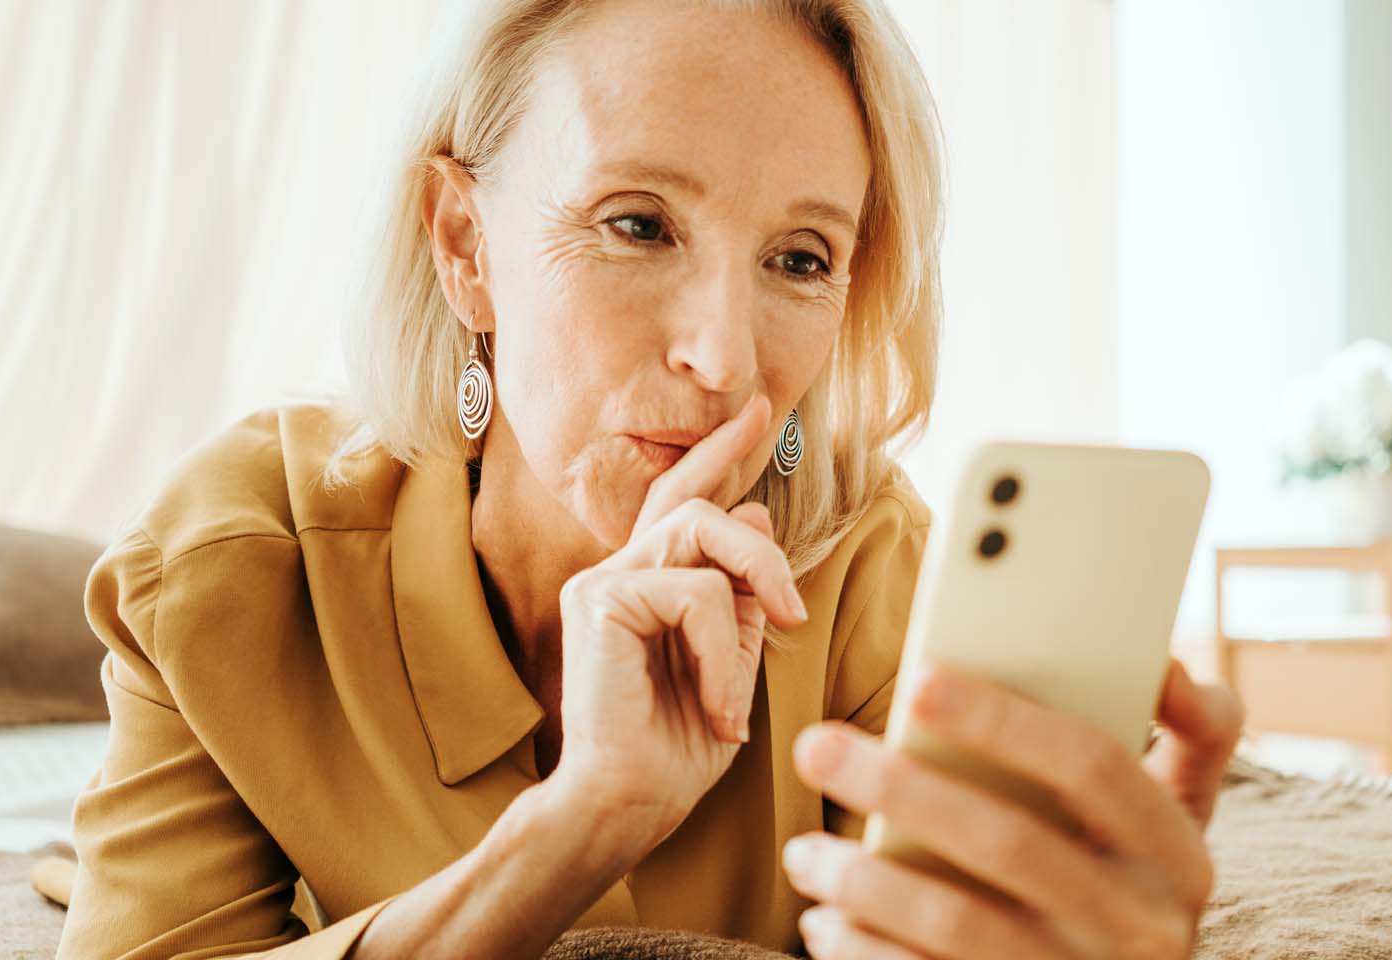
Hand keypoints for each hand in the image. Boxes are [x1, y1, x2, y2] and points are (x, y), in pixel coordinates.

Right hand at [541, 393, 807, 851]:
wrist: (626, 807)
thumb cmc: (675, 750)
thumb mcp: (730, 662)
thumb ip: (739, 595)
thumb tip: (754, 517)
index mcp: (645, 582)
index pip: (681, 497)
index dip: (718, 452)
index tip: (754, 411)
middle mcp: (617, 571)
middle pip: (696, 503)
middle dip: (758, 538)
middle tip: (793, 610)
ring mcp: (602, 581)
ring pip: (701, 532)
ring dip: (751, 591)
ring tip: (759, 657)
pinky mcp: (599, 600)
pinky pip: (694, 592)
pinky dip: (722, 653)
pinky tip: (719, 708)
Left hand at [782, 659, 1242, 958]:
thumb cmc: (1131, 885)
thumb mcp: (1180, 821)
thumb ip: (1192, 734)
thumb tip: (1163, 658)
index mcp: (1178, 856)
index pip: (1095, 766)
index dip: (1005, 720)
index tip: (917, 680)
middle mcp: (1143, 928)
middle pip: (1010, 842)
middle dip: (902, 787)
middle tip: (818, 746)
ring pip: (959, 924)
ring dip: (865, 882)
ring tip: (806, 852)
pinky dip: (865, 952)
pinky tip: (827, 922)